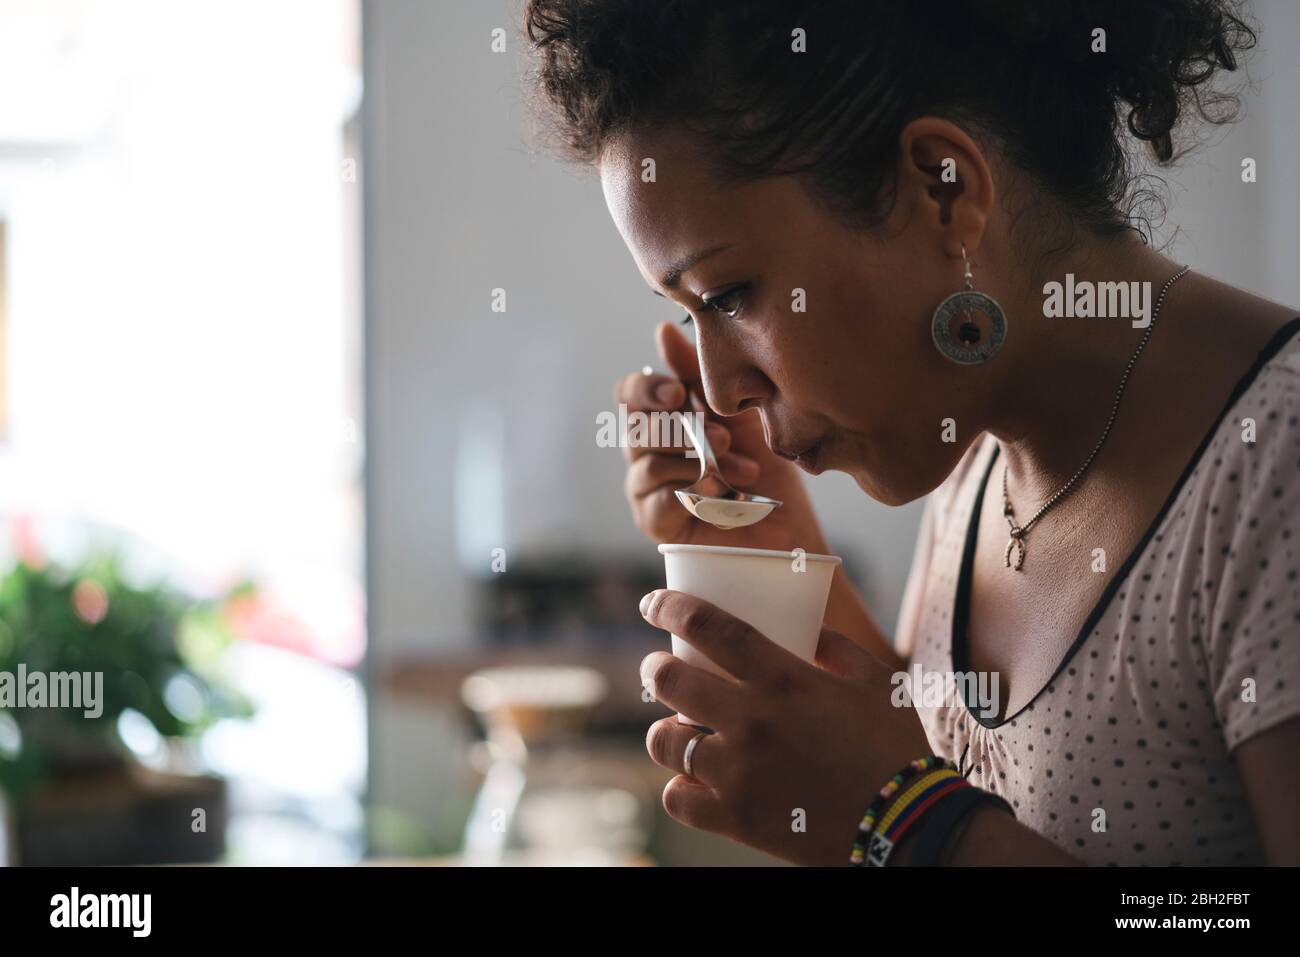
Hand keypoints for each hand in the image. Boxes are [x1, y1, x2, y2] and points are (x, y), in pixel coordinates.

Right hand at [614, 320, 825, 550]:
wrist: (788, 521)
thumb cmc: (764, 461)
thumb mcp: (738, 410)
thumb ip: (698, 373)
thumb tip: (662, 330)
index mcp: (662, 417)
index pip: (630, 393)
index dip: (647, 388)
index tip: (679, 392)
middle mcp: (647, 449)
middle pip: (634, 426)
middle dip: (683, 429)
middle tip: (725, 438)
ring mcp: (647, 487)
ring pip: (648, 463)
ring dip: (697, 463)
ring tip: (740, 471)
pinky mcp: (655, 521)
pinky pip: (658, 501)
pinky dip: (693, 494)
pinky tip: (723, 495)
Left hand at [637, 589, 932, 865]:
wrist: (909, 826)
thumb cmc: (897, 749)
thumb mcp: (876, 682)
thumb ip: (836, 649)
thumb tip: (808, 628)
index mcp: (785, 679)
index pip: (710, 628)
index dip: (671, 609)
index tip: (651, 604)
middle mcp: (752, 720)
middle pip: (669, 680)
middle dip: (655, 669)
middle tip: (659, 670)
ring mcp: (738, 772)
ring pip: (663, 741)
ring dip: (665, 729)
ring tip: (678, 729)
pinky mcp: (735, 819)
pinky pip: (676, 798)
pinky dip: (679, 786)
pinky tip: (692, 779)